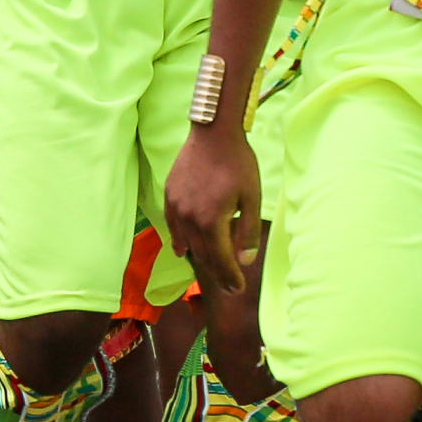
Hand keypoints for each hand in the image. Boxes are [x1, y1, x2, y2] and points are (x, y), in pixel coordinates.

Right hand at [163, 121, 262, 292]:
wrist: (213, 131)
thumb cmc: (238, 163)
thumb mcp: (252, 198)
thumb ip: (247, 232)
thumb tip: (244, 261)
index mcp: (212, 221)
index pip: (221, 260)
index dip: (230, 277)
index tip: (238, 290)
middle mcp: (189, 219)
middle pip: (203, 255)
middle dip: (218, 272)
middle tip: (230, 285)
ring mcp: (176, 207)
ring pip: (187, 243)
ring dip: (201, 257)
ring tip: (213, 268)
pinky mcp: (169, 195)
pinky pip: (173, 227)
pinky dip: (179, 241)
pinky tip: (183, 250)